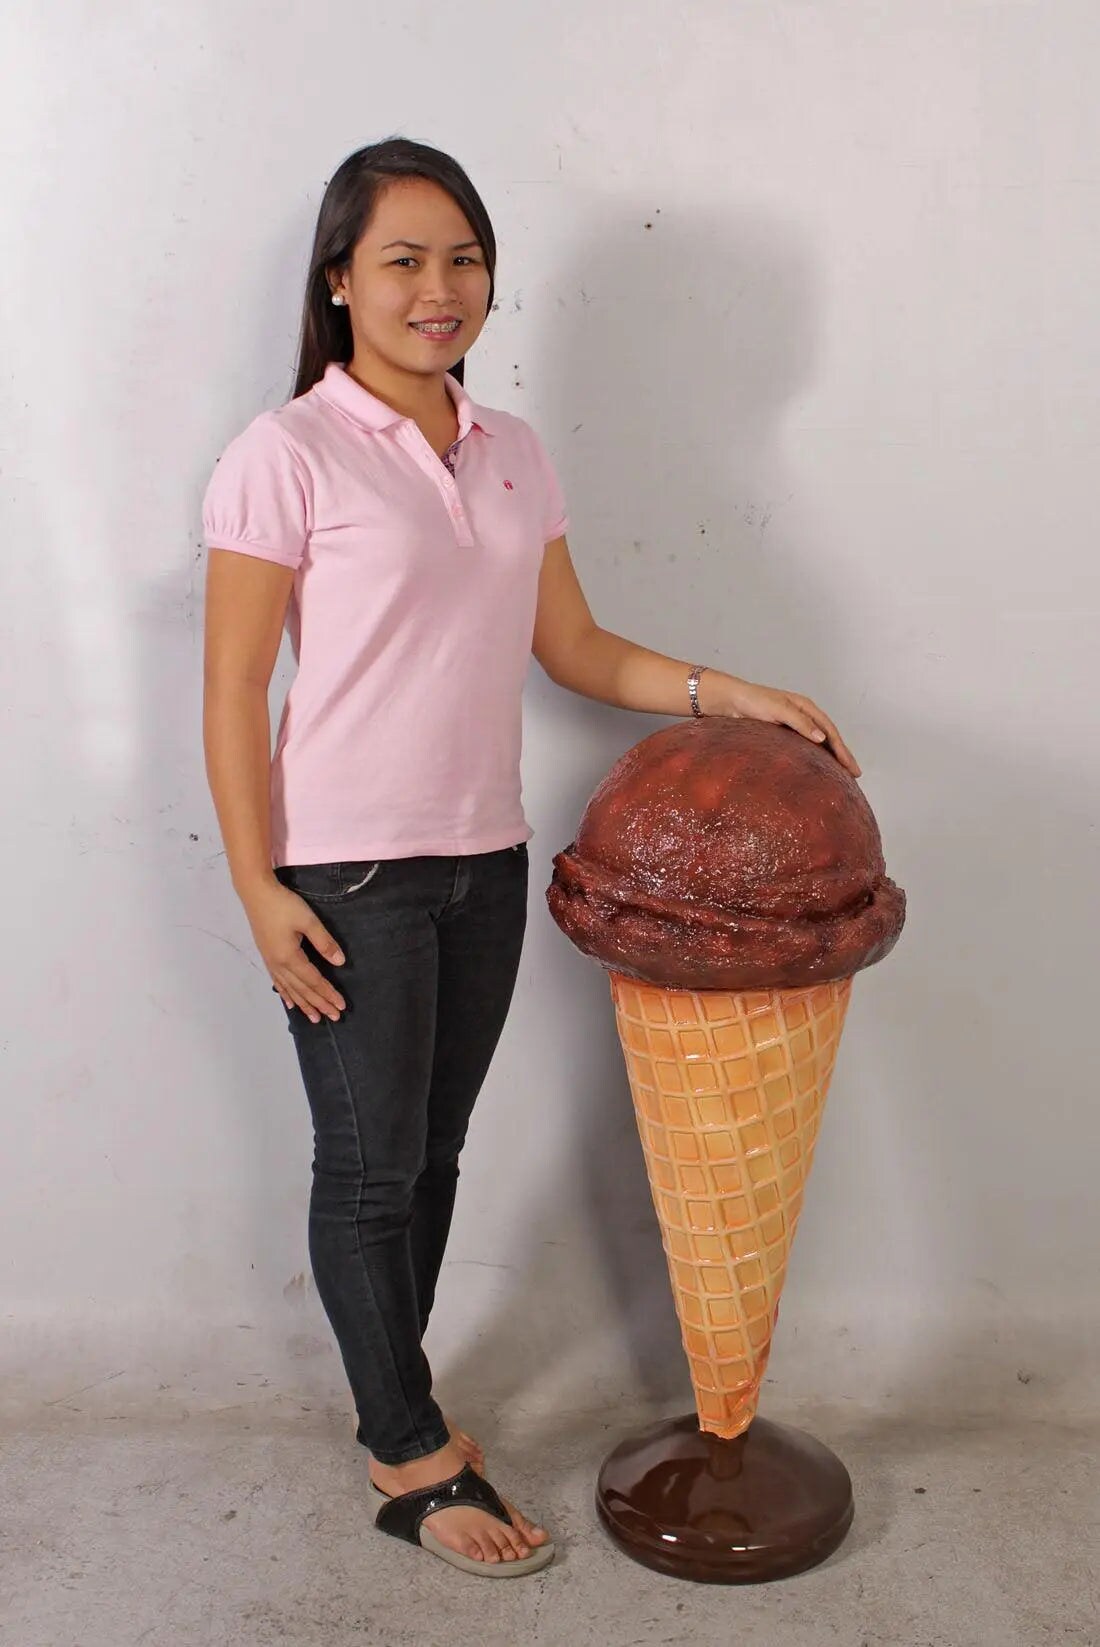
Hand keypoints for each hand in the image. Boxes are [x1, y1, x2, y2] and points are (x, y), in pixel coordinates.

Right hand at [238, 875, 346, 1023]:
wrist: (256, 893)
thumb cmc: (283, 905)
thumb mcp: (308, 920)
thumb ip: (324, 942)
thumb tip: (340, 962)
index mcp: (290, 957)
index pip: (314, 981)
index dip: (328, 994)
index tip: (341, 1006)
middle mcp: (279, 965)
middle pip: (303, 990)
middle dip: (319, 1004)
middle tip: (334, 1017)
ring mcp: (271, 962)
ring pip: (290, 990)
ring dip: (304, 1005)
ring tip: (315, 1018)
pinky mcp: (267, 957)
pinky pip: (278, 982)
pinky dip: (286, 995)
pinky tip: (290, 1004)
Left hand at [708, 674, 861, 777]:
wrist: (730, 701)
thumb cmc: (753, 702)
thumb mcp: (778, 710)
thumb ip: (799, 722)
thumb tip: (821, 738)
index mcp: (806, 707)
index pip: (830, 731)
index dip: (843, 750)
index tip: (851, 767)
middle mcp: (803, 715)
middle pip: (829, 737)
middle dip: (843, 755)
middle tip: (855, 774)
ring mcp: (794, 724)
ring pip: (819, 742)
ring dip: (831, 756)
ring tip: (842, 773)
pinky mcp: (783, 733)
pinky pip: (805, 746)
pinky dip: (815, 756)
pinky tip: (817, 767)